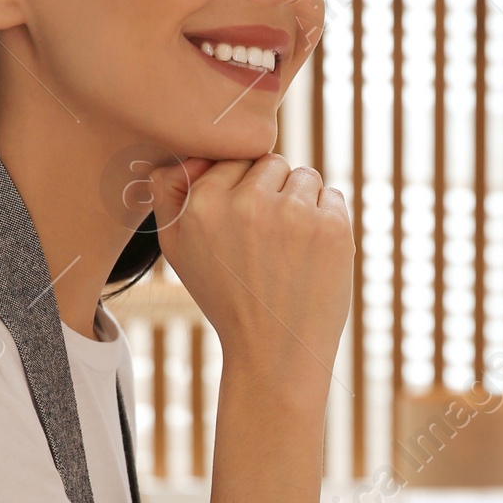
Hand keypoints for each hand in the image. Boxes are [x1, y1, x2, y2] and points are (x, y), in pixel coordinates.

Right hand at [150, 153, 352, 396]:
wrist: (274, 352)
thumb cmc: (225, 299)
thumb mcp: (177, 249)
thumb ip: (169, 192)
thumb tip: (190, 150)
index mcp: (204, 204)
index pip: (234, 159)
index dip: (242, 189)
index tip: (244, 225)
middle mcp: (247, 203)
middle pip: (272, 161)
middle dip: (274, 191)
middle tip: (268, 241)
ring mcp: (293, 214)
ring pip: (305, 176)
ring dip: (303, 203)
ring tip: (290, 249)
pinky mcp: (331, 227)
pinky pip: (333, 196)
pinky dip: (327, 221)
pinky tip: (311, 255)